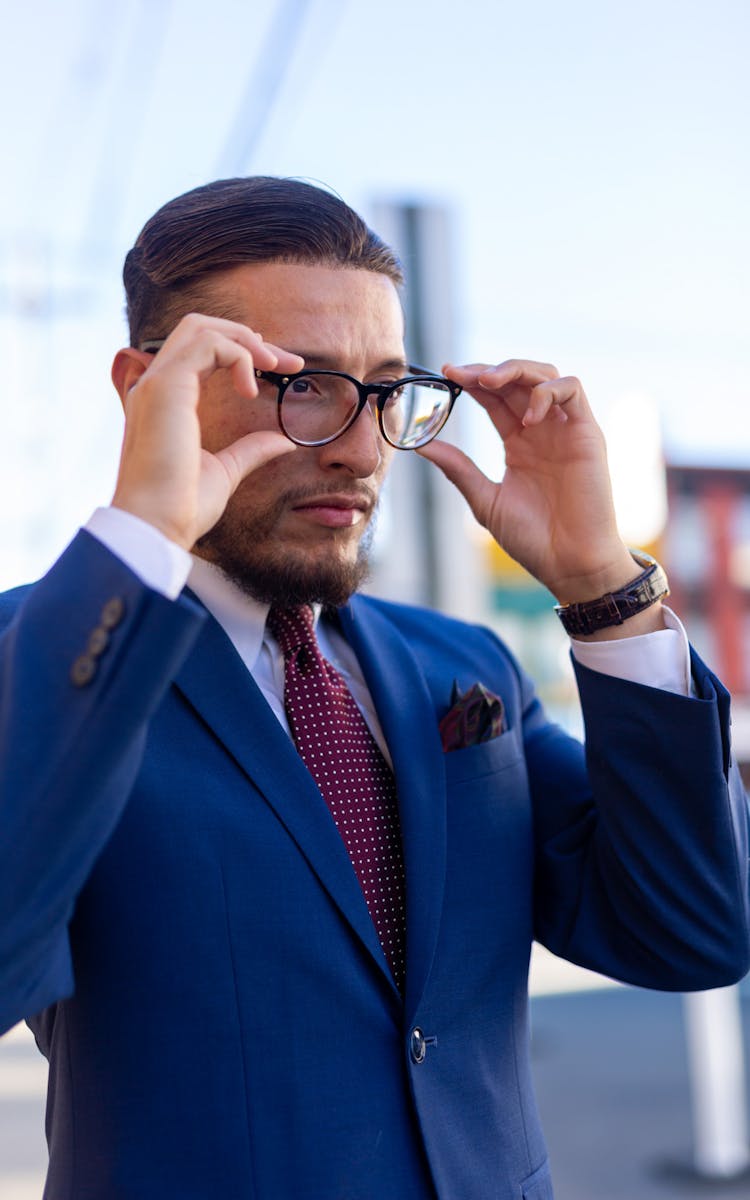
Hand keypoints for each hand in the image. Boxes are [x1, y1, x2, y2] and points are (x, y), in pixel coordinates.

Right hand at [110, 314, 303, 549]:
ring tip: (275, 367)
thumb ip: (250, 450)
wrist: (156, 525)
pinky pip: (208, 344)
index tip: (280, 369)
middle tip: (285, 362)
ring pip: (200, 327)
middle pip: (198, 327)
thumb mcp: (225, 471)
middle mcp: (155, 386)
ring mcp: (157, 383)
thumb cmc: (181, 507)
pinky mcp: (166, 387)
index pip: (200, 352)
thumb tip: (283, 441)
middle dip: (245, 336)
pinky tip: (252, 389)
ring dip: (245, 341)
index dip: (242, 351)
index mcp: (165, 402)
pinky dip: (239, 356)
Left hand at [417, 359, 643, 604]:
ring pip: (546, 376)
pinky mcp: (588, 433)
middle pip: (517, 380)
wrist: (569, 563)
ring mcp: (565, 429)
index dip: (472, 382)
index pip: (494, 399)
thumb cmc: (532, 538)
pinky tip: (529, 418)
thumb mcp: (485, 500)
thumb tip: (420, 445)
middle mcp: (542, 430)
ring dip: (516, 370)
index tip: (444, 374)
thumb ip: (457, 469)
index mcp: (518, 443)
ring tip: (489, 383)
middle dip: (487, 370)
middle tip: (459, 374)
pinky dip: (548, 393)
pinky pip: (573, 391)